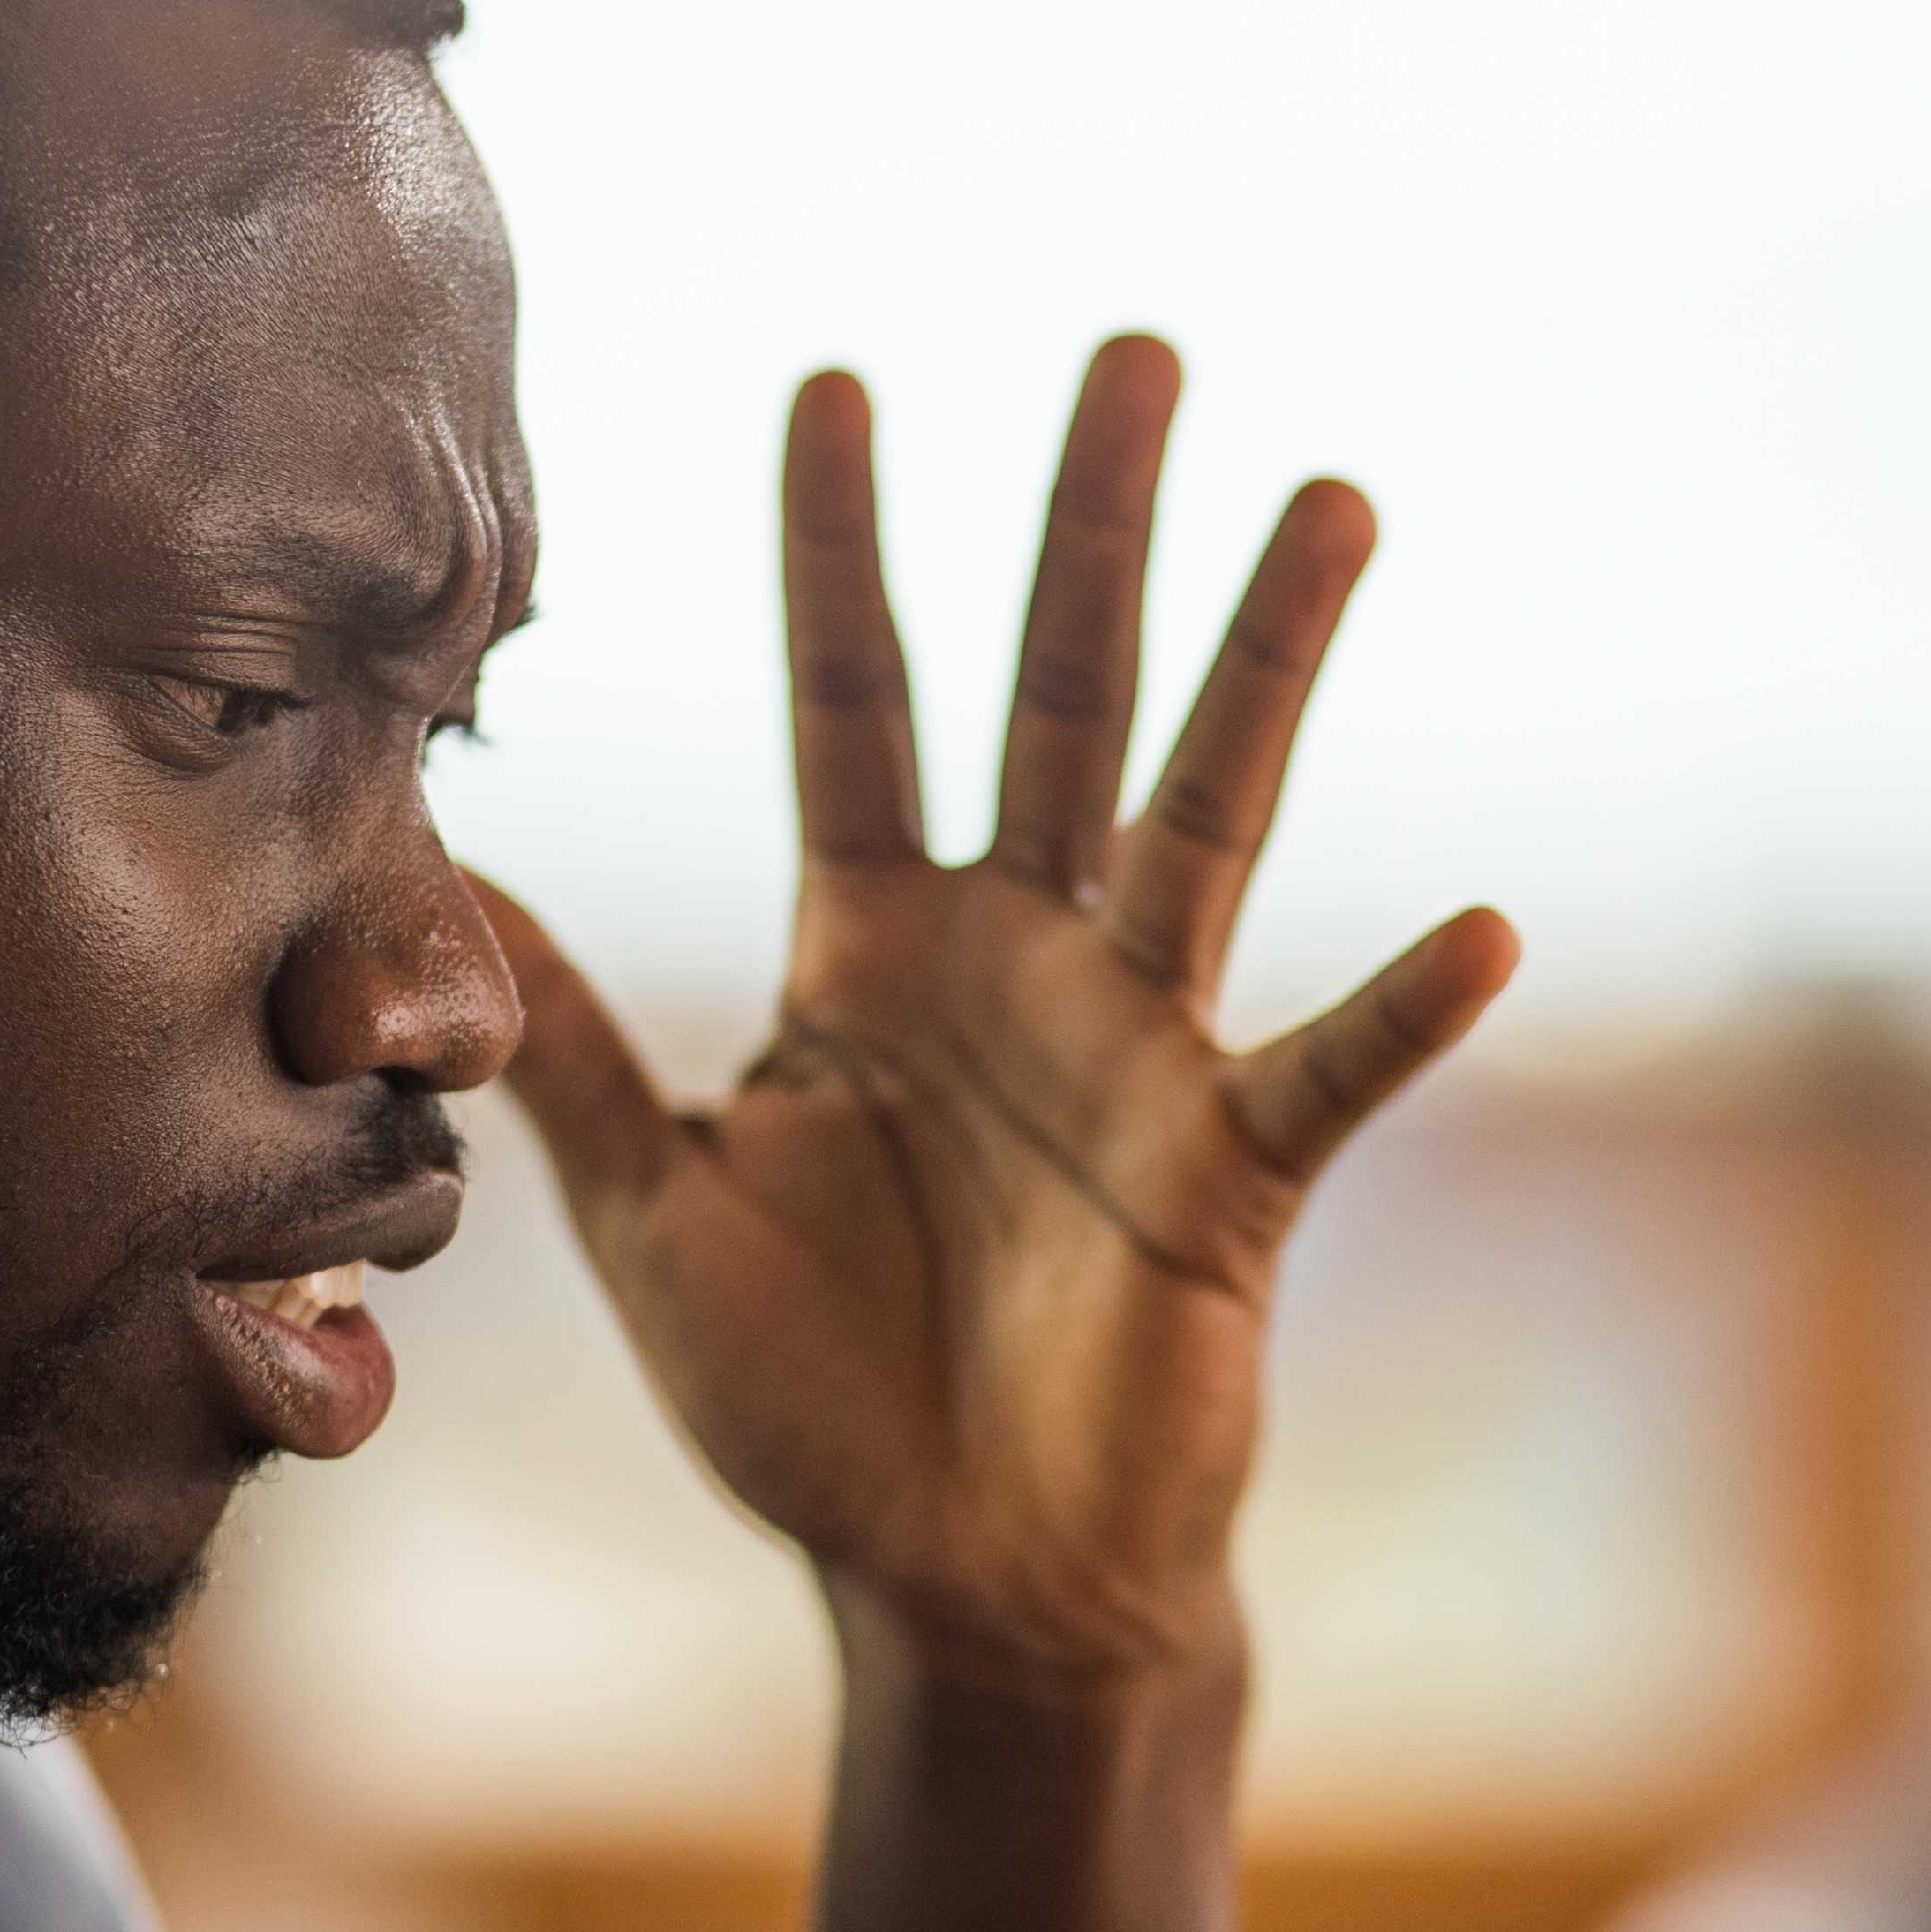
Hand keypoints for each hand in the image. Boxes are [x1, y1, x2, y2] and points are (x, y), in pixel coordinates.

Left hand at [484, 337, 1515, 1691]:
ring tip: (1331, 501)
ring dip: (1266, 664)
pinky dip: (1405, 1007)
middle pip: (1054, 697)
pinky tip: (1484, 931)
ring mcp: (1139, 1050)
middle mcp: (1019, 960)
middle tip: (1132, 346)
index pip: (852, 705)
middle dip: (1089, 526)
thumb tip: (446, 877)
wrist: (959, 1585)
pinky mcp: (1228, 1171)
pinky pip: (1328, 1069)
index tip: (833, 378)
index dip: (838, 551)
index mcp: (872, 953)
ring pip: (1207, 815)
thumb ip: (567, 1048)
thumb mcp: (653, 1214)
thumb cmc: (814, 1407)